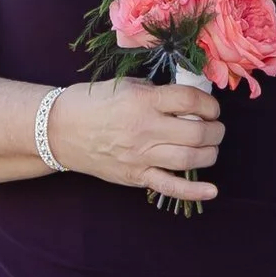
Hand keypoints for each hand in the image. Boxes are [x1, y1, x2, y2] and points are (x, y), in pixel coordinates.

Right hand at [52, 73, 224, 204]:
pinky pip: (169, 186)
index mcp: (143, 101)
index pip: (190, 101)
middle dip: (215, 130)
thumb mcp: (126, 85)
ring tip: (209, 147)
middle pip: (196, 133)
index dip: (209, 104)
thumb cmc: (92, 103)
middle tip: (215, 128)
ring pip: (190, 159)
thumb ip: (157, 92)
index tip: (211, 108)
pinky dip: (194, 191)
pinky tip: (212, 190)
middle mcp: (145, 128)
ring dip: (209, 153)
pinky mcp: (135, 175)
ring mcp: (140, 155)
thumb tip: (188, 100)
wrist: (59, 129)